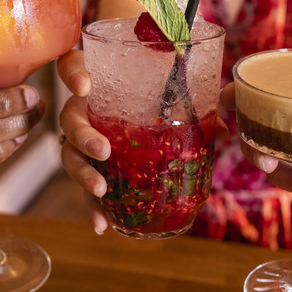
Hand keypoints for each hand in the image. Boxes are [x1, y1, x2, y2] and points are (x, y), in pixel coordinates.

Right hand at [56, 49, 229, 233]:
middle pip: (69, 119)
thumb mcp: (166, 95)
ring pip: (70, 155)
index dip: (74, 75)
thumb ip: (191, 104)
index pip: (72, 67)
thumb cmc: (149, 97)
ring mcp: (80, 140)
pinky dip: (91, 207)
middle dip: (84, 137)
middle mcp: (82, 109)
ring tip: (101, 190)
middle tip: (103, 151)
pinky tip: (101, 224)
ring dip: (83, 174)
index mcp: (97, 82)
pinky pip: (83, 187)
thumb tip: (222, 128)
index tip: (85, 86)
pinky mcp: (87, 168)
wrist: (138, 111)